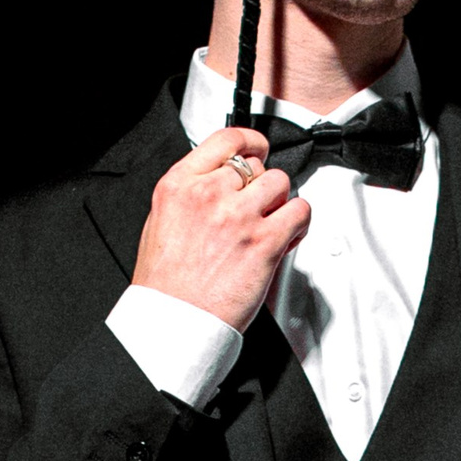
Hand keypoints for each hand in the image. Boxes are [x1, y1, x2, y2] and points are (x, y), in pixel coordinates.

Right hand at [131, 129, 311, 335]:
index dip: (250, 141)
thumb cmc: (165, 285)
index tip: (258, 148)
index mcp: (179, 186)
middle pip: (255, 165)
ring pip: (280, 182)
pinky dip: (300, 222)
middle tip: (255, 211)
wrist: (174, 321)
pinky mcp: (265, 241)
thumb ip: (188, 195)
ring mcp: (238, 216)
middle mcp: (208, 195)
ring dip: (280, 202)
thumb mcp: (160, 223)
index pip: (226, 139)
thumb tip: (216, 181)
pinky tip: (285, 237)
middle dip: (259, 187)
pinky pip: (300, 210)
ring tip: (269, 225)